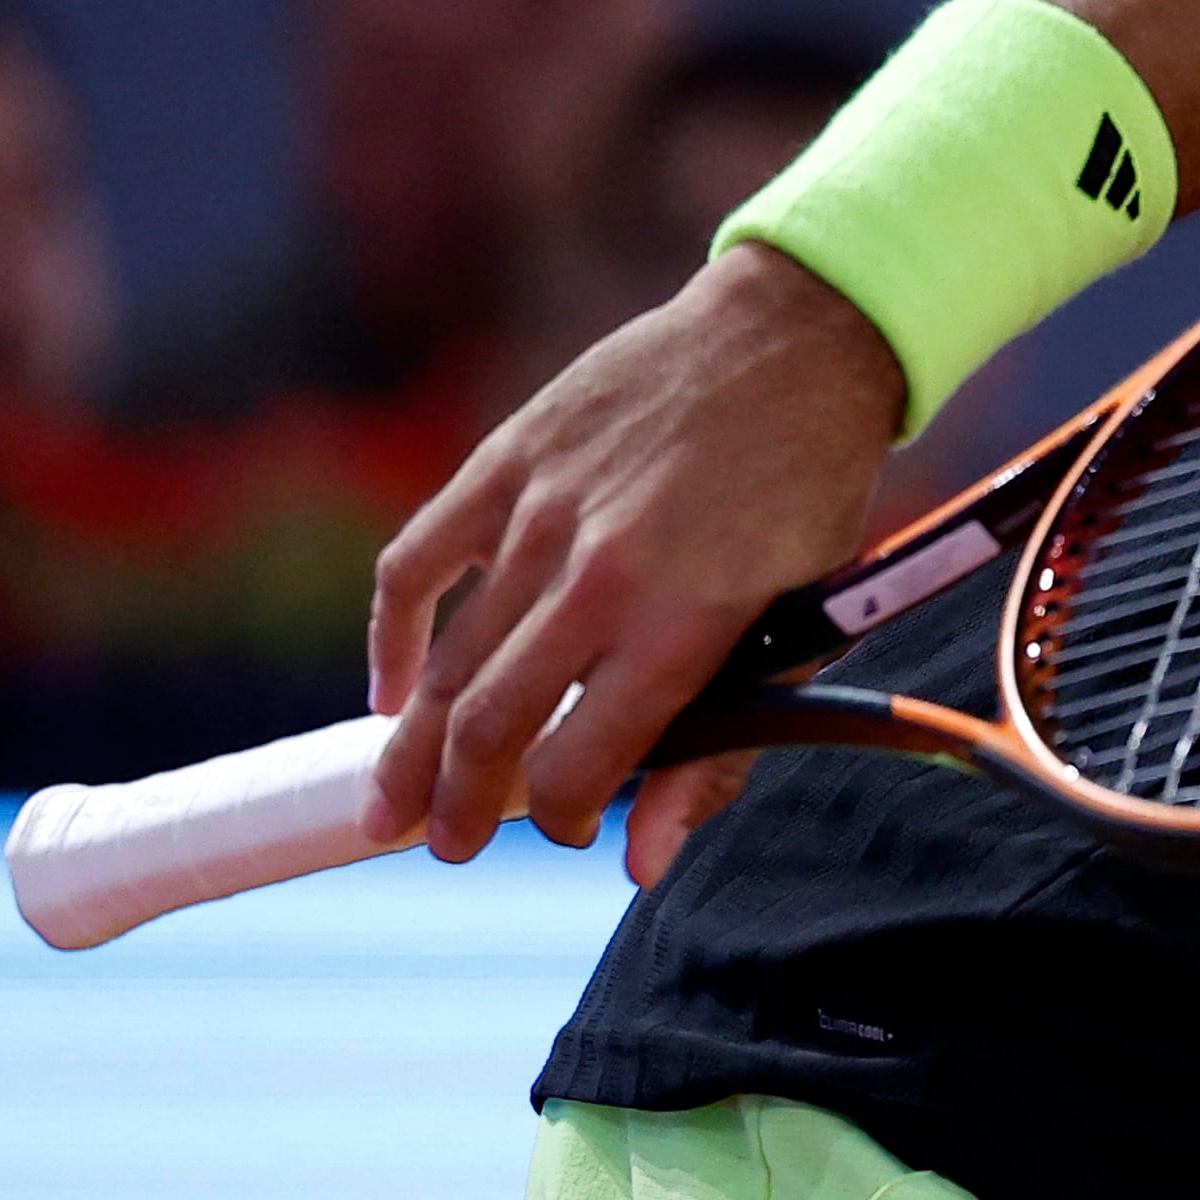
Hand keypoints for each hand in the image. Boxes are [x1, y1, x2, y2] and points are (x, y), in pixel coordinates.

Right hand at [364, 246, 898, 872]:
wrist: (792, 339)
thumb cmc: (809, 492)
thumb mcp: (802, 625)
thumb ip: (719, 749)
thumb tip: (643, 861)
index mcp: (686, 623)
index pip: (583, 760)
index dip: (562, 813)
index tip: (564, 829)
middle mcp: (602, 574)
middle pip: (493, 722)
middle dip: (459, 804)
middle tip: (444, 847)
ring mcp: (543, 514)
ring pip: (448, 660)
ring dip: (410, 745)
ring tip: (390, 805)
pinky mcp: (506, 461)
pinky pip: (416, 563)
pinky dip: (394, 634)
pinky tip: (391, 693)